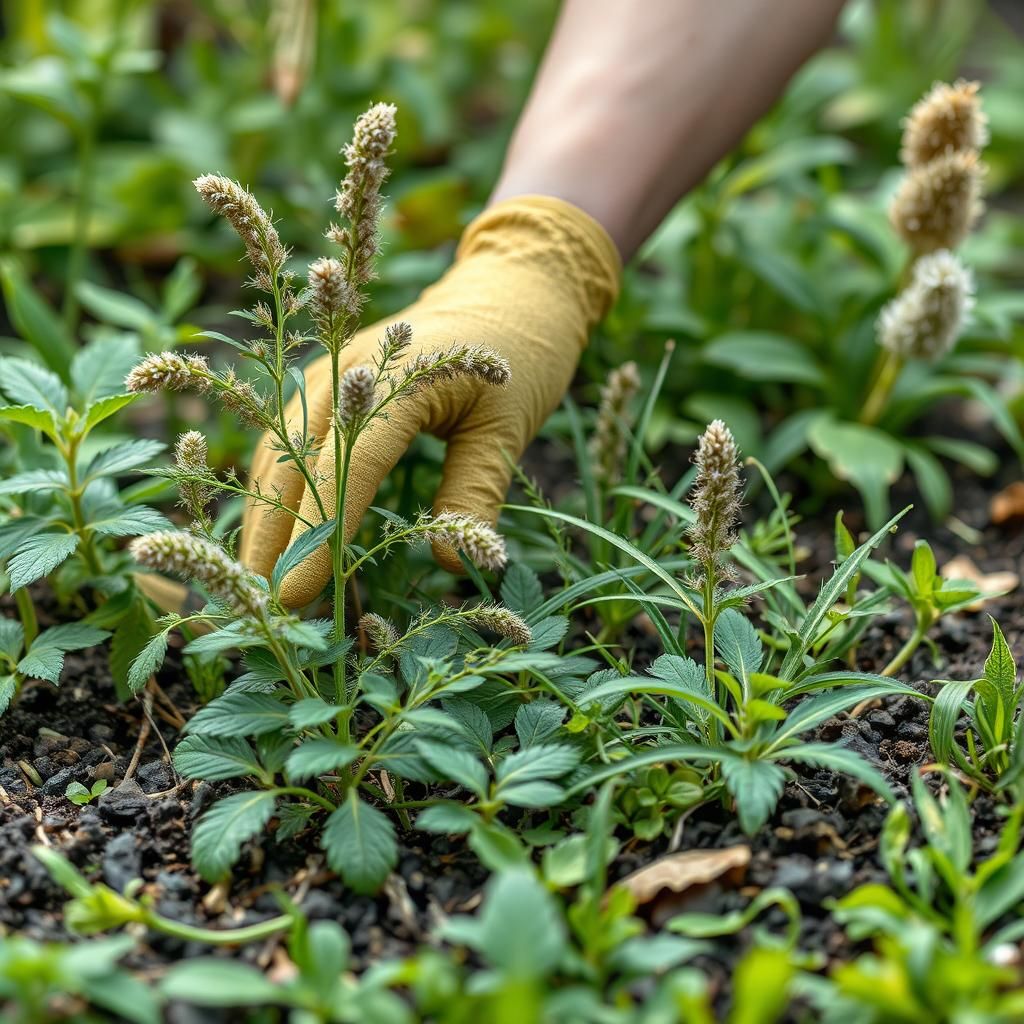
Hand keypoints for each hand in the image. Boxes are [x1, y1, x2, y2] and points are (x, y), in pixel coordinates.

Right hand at [240, 195, 618, 605]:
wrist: (510, 291)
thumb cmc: (518, 357)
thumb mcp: (507, 428)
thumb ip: (474, 493)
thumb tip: (450, 566)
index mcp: (394, 379)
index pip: (345, 468)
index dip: (318, 534)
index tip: (295, 593)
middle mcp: (345, 373)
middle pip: (294, 465)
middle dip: (273, 538)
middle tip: (262, 606)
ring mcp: (328, 378)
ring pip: (277, 457)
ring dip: (263, 518)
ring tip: (255, 583)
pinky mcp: (326, 389)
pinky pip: (287, 445)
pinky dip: (275, 492)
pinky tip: (270, 535)